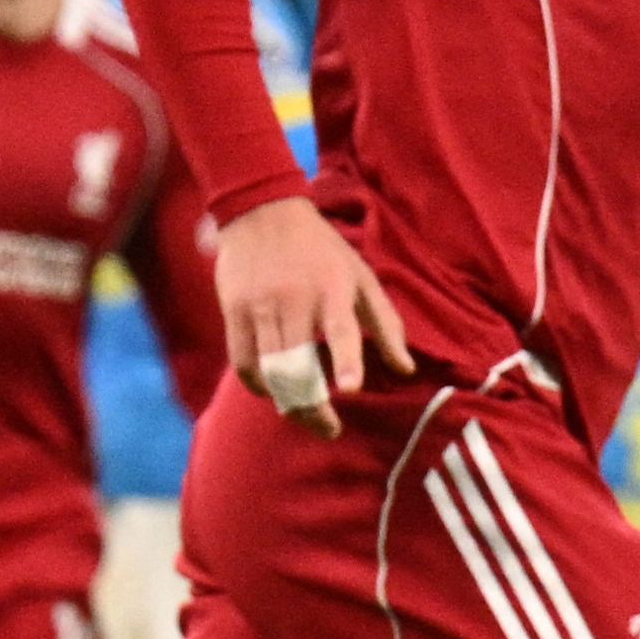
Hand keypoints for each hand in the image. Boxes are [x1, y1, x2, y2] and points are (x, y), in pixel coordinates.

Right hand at [212, 195, 411, 438]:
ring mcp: (260, 306)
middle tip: (329, 429)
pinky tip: (274, 393)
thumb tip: (406, 369)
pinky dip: (259, 385)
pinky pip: (243, 362)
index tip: (349, 390)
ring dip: (289, 402)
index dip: (345, 361)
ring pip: (270, 371)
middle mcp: (295, 300)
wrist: (261, 209)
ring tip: (305, 416)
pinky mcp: (234, 310)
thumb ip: (386, 322)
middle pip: (299, 366)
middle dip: (313, 407)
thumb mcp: (361, 276)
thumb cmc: (321, 248)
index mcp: (332, 289)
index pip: (340, 329)